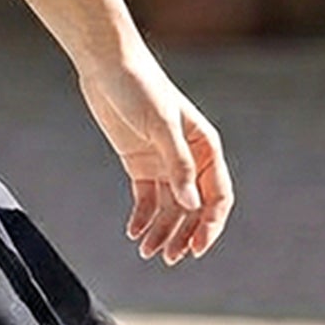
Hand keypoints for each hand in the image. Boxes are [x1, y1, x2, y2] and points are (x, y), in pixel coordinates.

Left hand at [75, 41, 233, 264]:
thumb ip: (177, 164)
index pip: (218, 196)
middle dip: (184, 234)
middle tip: (170, 258)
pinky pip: (145, 197)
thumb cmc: (139, 87)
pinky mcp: (138, 161)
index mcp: (205, 147)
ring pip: (169, 206)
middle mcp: (188, 157)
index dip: (210, 225)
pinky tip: (134, 233)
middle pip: (193, 207)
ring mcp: (162, 161)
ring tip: (148, 252)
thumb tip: (190, 203)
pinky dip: (142, 216)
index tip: (196, 248)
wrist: (107, 65)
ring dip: (161, 230)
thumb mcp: (160, 125)